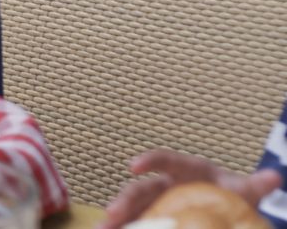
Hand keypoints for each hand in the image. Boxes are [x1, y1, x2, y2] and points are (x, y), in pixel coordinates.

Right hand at [101, 149, 280, 228]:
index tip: (134, 166)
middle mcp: (166, 184)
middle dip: (124, 199)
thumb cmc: (232, 194)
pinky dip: (123, 227)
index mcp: (186, 170)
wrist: (226, 208)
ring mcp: (157, 202)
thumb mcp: (242, 191)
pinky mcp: (154, 218)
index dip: (150, 161)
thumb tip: (274, 177)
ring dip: (116, 217)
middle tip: (112, 214)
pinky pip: (135, 222)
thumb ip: (253, 186)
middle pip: (141, 188)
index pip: (166, 160)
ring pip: (132, 207)